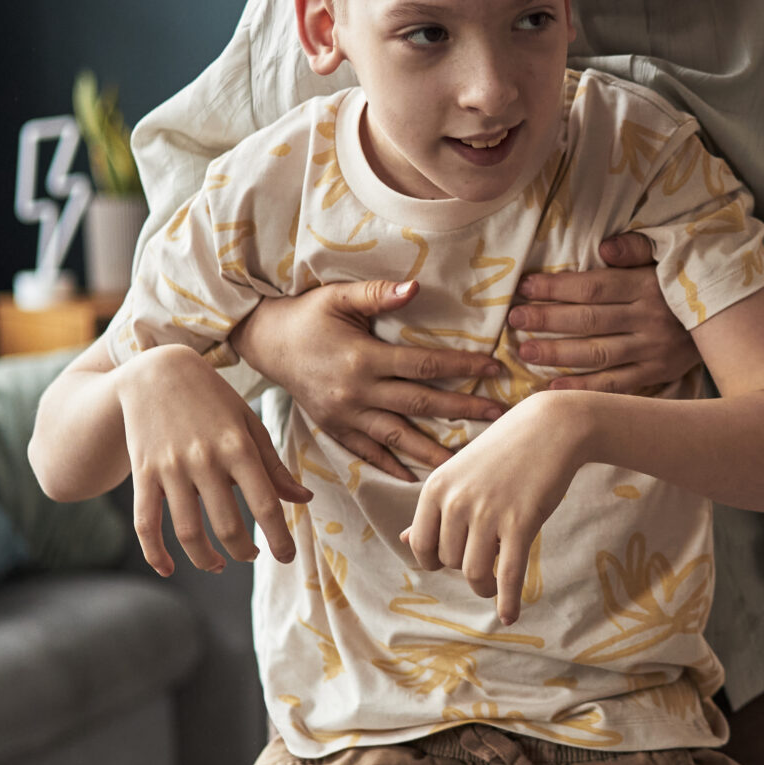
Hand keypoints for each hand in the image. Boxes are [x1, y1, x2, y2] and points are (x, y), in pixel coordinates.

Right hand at [115, 346, 314, 575]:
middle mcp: (204, 459)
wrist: (156, 370)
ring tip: (216, 565)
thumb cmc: (212, 399)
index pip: (265, 504)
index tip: (287, 558)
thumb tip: (304, 499)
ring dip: (204, 559)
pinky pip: (145, 522)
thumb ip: (274, 464)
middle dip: (243, 552)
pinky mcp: (142, 472)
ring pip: (187, 532)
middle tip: (252, 556)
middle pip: (228, 526)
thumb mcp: (248, 422)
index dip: (279, 538)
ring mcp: (170, 468)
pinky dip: (154, 552)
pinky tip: (168, 569)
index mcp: (238, 447)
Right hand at [234, 280, 505, 478]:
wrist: (265, 342)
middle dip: (462, 409)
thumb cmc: (306, 314)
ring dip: (434, 450)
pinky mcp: (334, 428)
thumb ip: (378, 295)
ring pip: (398, 437)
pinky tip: (416, 477)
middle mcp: (356, 391)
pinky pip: (367, 452)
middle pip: (419, 404)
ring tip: (466, 461)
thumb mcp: (338, 296)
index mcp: (362, 358)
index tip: (494, 368)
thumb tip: (416, 287)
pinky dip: (391, 466)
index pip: (423, 365)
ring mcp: (344, 415)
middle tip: (498, 416)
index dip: (461, 366)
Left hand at [403, 392, 591, 622]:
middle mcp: (456, 501)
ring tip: (493, 586)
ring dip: (484, 587)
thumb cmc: (503, 451)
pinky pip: (508, 574)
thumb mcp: (459, 474)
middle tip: (484, 562)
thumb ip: (432, 509)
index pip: (420, 545)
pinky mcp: (521, 522)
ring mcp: (488, 512)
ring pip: (474, 572)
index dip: (435, 560)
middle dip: (465, 568)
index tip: (454, 558)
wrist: (550, 428)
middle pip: (450, 561)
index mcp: (435, 488)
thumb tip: (403, 538)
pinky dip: (508, 600)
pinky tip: (510, 615)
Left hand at [511, 234, 697, 395]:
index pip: (594, 288)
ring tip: (526, 351)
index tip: (526, 287)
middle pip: (589, 320)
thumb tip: (603, 248)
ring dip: (558, 353)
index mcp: (648, 286)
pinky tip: (555, 389)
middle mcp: (649, 320)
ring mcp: (653, 350)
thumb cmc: (688, 281)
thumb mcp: (670, 254)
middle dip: (548, 319)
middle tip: (515, 320)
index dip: (557, 288)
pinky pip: (615, 385)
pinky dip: (584, 388)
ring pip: (598, 354)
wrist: (733, 318)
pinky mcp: (658, 374)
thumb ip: (637, 248)